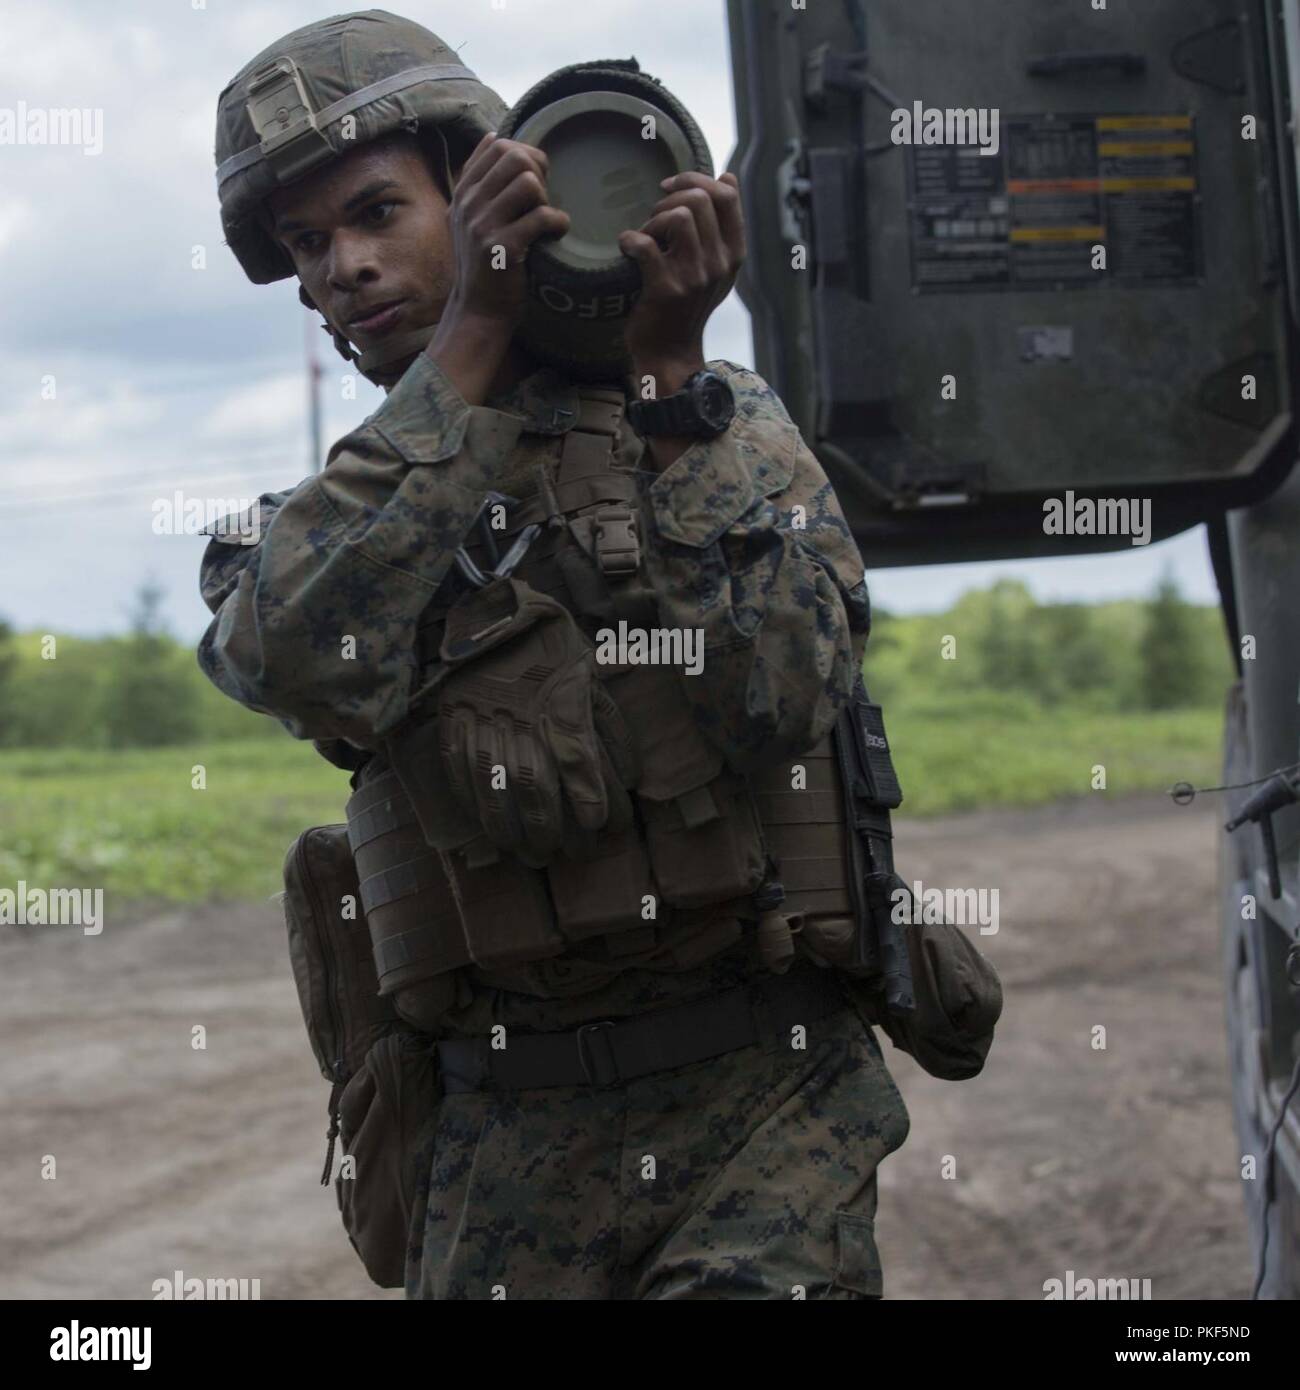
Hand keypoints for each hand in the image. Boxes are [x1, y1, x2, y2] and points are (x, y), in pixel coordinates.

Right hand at [441, 132, 570, 333]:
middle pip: (513, 157)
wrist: (478, 311)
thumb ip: (479, 181)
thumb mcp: (469, 218)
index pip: (496, 146)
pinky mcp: (502, 248)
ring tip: (545, 219)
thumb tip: (494, 136)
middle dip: (538, 172)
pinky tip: (555, 235)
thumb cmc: (484, 265)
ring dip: (546, 199)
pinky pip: (541, 216)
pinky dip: (558, 224)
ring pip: (528, 182)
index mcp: (463, 193)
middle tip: (542, 200)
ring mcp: (482, 225)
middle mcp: (468, 204)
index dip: (524, 155)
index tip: (533, 181)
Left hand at [618, 171, 745, 391]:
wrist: (670, 352)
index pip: (726, 195)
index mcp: (733, 253)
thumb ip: (723, 226)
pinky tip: (626, 247)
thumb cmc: (686, 304)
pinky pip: (647, 245)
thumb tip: (727, 176)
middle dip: (669, 200)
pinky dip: (630, 240)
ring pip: (680, 216)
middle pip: (700, 199)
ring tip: (645, 236)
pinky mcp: (667, 289)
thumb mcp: (715, 267)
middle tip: (653, 220)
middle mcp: (720, 263)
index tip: (669, 189)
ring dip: (654, 219)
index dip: (695, 179)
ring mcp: (695, 277)